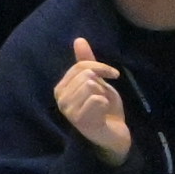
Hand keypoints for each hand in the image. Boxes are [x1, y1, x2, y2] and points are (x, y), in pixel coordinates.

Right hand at [49, 38, 135, 160]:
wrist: (114, 134)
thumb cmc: (104, 108)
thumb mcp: (96, 81)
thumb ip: (86, 62)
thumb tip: (79, 39)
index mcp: (61, 88)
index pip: (81, 66)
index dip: (101, 67)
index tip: (113, 74)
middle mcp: (60, 100)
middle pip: (86, 75)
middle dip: (102, 83)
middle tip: (105, 96)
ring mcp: (69, 112)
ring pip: (91, 86)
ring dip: (104, 95)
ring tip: (102, 106)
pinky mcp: (81, 121)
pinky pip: (97, 99)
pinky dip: (105, 104)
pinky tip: (103, 114)